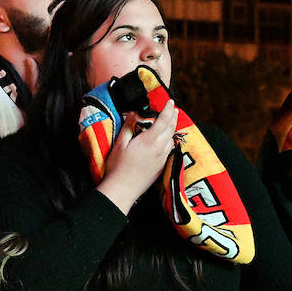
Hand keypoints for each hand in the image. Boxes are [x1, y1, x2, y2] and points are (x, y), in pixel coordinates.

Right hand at [97, 99, 178, 214]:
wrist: (123, 189)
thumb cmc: (118, 167)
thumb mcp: (120, 144)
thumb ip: (129, 127)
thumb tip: (134, 113)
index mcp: (149, 140)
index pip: (163, 120)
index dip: (168, 109)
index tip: (170, 101)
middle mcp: (160, 148)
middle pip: (171, 128)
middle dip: (173, 116)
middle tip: (173, 108)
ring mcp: (162, 158)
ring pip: (172, 138)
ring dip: (172, 128)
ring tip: (170, 121)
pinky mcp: (161, 166)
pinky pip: (170, 148)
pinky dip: (170, 139)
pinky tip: (166, 139)